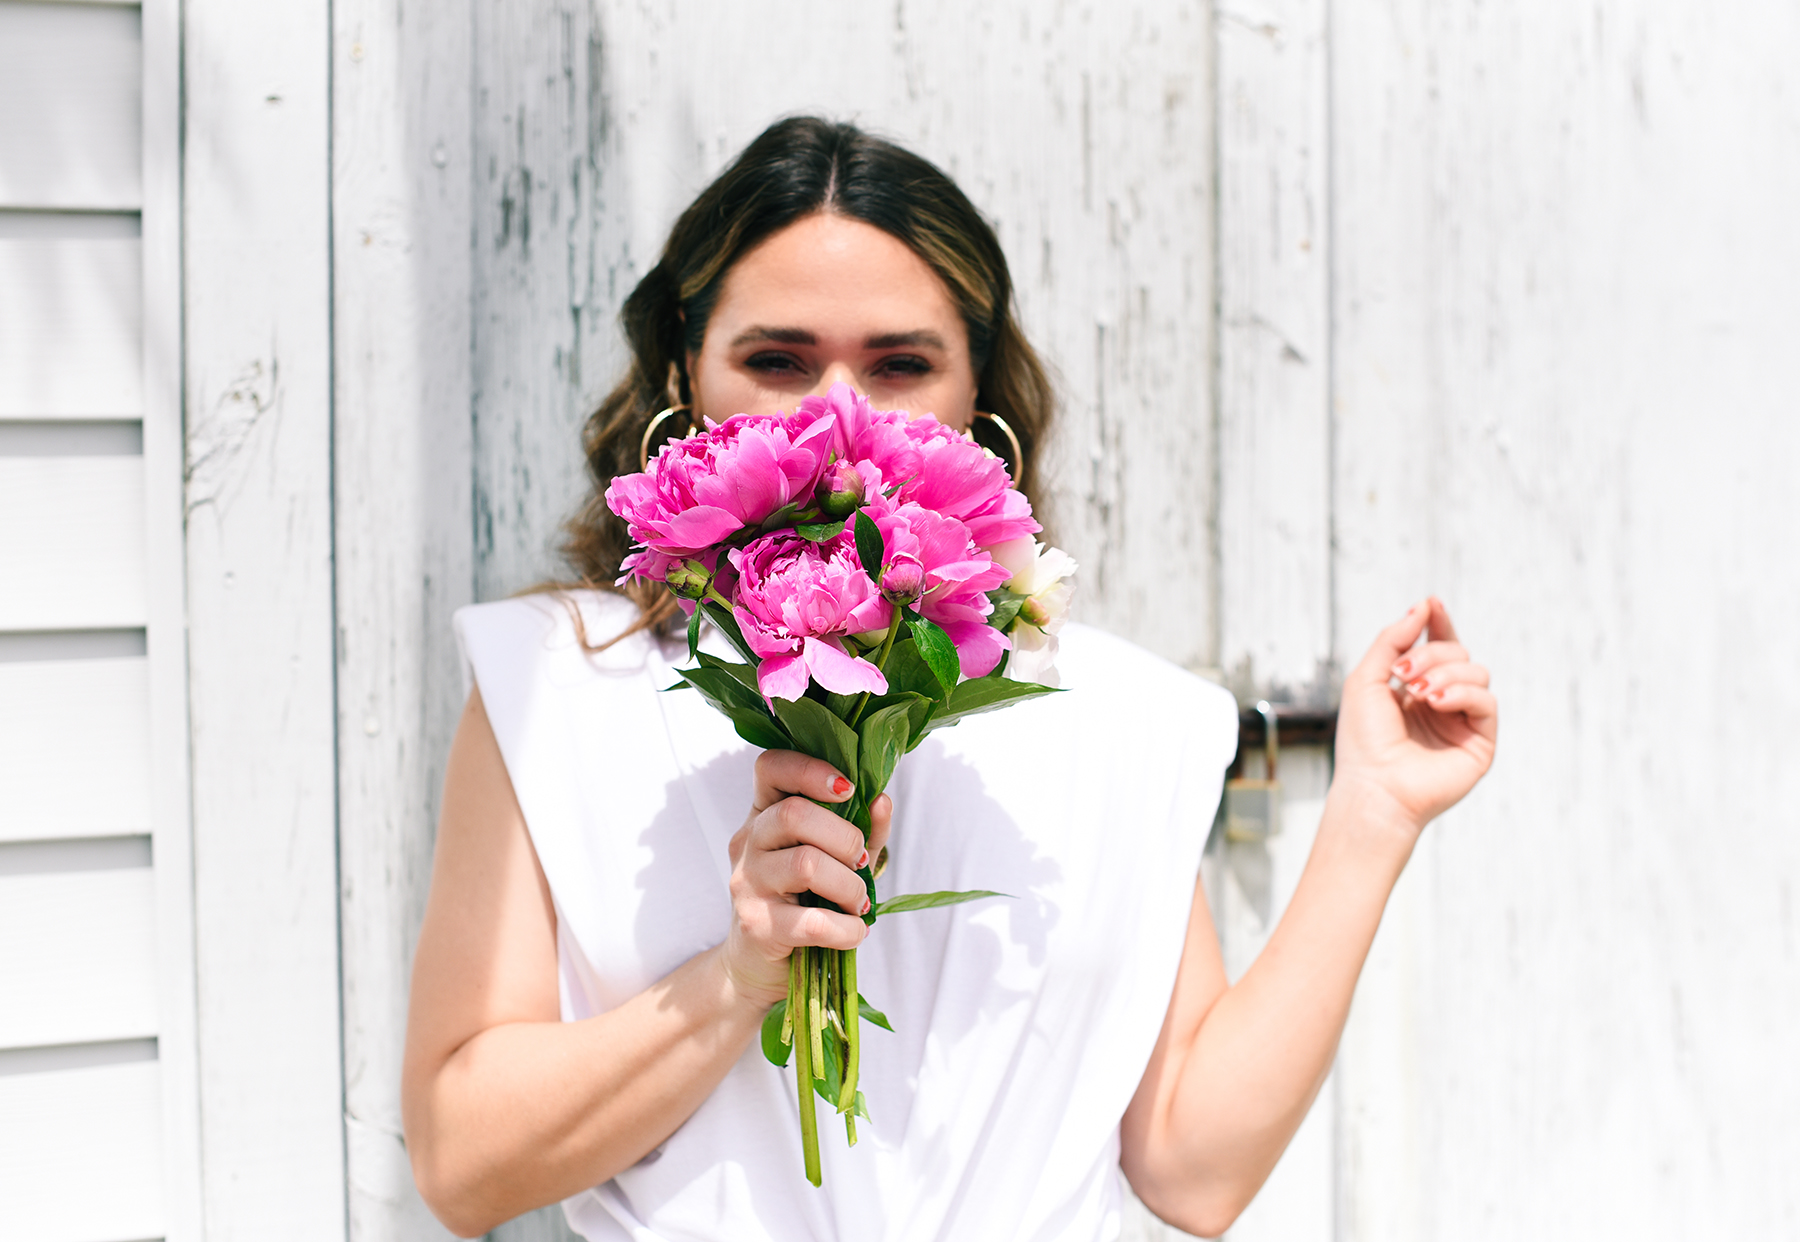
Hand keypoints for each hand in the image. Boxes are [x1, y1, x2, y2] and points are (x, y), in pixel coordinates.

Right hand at [720, 751, 893, 1008]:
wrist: (760, 963)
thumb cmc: (803, 901)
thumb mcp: (835, 859)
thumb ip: (861, 828)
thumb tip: (883, 800)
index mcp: (764, 814)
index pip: (771, 767)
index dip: (810, 769)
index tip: (847, 791)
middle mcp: (748, 842)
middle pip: (793, 814)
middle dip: (845, 838)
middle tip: (861, 862)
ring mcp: (747, 883)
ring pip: (805, 864)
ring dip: (850, 886)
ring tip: (858, 903)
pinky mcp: (756, 925)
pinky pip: (811, 921)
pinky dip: (846, 929)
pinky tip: (854, 932)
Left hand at [1333, 597, 1497, 838]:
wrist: (1374, 786)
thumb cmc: (1364, 740)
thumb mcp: (1366, 678)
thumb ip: (1391, 639)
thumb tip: (1422, 607)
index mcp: (1414, 690)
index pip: (1437, 647)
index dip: (1437, 624)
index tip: (1431, 604)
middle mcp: (1441, 704)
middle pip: (1458, 654)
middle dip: (1432, 654)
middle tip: (1405, 672)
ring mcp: (1462, 723)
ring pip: (1476, 672)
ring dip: (1445, 673)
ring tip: (1419, 693)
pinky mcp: (1480, 742)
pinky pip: (1486, 701)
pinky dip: (1462, 693)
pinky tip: (1437, 702)